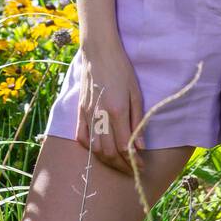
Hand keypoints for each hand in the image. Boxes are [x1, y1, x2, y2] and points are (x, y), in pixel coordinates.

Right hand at [75, 39, 146, 175]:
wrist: (99, 52)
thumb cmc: (121, 69)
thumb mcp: (136, 93)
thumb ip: (137, 121)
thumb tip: (140, 146)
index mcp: (117, 111)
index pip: (124, 146)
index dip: (133, 160)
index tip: (141, 166)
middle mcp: (100, 115)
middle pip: (109, 152)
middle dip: (121, 165)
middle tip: (132, 169)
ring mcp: (87, 114)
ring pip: (94, 148)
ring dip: (107, 160)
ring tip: (118, 163)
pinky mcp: (79, 110)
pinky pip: (81, 136)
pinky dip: (89, 148)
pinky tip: (98, 150)